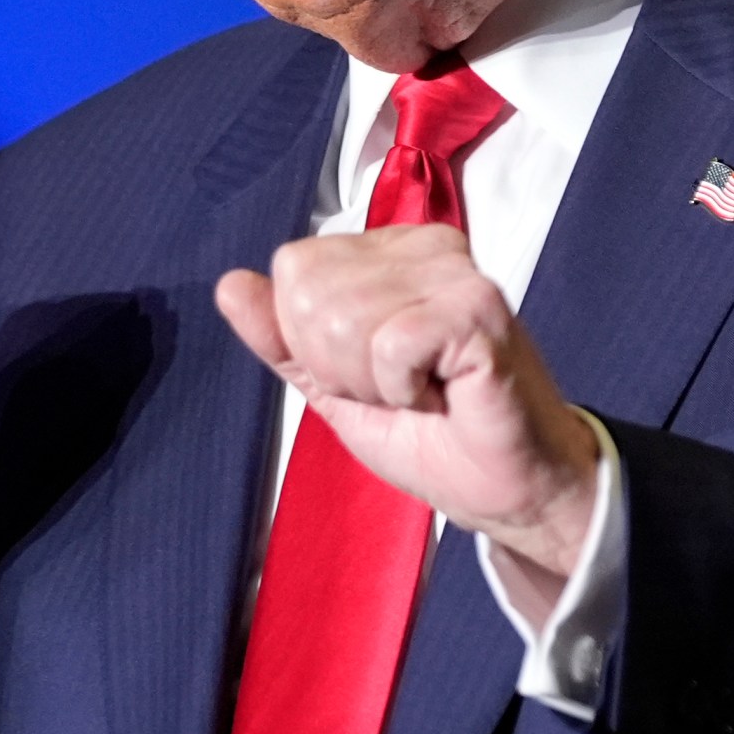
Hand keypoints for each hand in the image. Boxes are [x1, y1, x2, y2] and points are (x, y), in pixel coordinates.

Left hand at [216, 224, 599, 622]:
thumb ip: (281, 338)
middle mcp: (423, 244)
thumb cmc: (429, 433)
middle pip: (310, 292)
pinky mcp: (477, 308)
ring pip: (343, 318)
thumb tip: (228, 284)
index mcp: (388, 250)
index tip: (373, 374)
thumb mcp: (333, 387)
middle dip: (341, 365)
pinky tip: (443, 395)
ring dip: (375, 382)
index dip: (314, 343)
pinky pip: (390, 343)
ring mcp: (454, 271)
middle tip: (401, 388)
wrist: (505, 488)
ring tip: (425, 392)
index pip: (293, 269)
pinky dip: (403, 389)